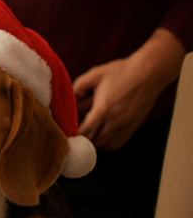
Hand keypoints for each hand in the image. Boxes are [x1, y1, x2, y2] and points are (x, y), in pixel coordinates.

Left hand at [74, 28, 184, 149]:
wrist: (150, 72)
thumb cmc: (122, 71)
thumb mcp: (96, 74)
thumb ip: (79, 85)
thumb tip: (73, 97)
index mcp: (103, 109)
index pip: (84, 132)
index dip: (74, 134)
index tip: (68, 131)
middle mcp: (115, 121)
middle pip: (94, 142)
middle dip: (83, 139)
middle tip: (77, 133)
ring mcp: (126, 125)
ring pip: (106, 145)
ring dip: (96, 142)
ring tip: (90, 134)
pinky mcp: (134, 126)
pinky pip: (119, 143)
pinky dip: (109, 143)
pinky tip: (104, 135)